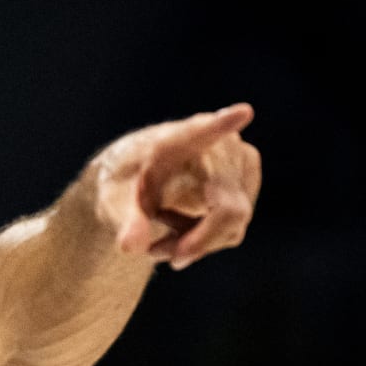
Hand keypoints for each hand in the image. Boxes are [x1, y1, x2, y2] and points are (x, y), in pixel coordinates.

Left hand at [94, 102, 262, 270]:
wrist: (135, 177)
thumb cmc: (124, 183)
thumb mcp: (116, 202)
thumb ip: (127, 221)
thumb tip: (131, 247)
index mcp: (177, 140)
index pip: (201, 132)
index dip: (222, 124)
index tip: (242, 112)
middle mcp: (218, 143)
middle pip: (228, 209)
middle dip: (194, 242)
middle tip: (156, 253)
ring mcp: (241, 159)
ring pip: (233, 223)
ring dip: (196, 243)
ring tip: (160, 239)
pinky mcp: (248, 178)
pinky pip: (235, 224)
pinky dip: (205, 237)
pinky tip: (179, 227)